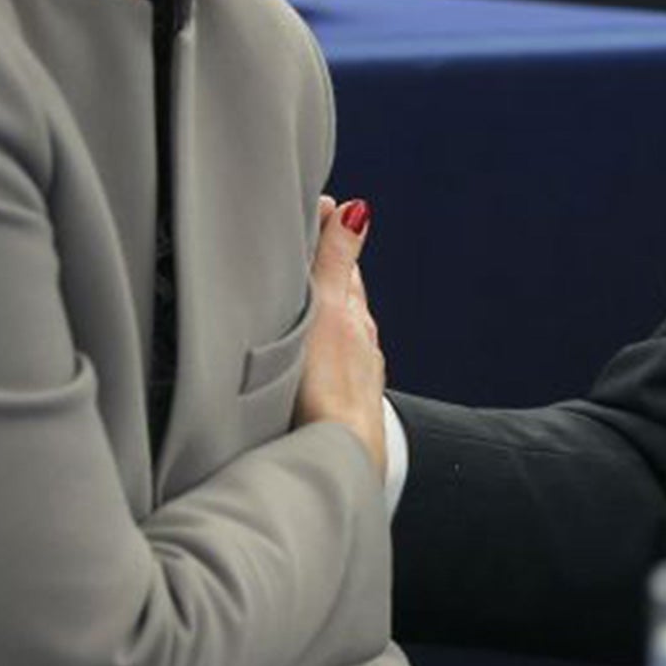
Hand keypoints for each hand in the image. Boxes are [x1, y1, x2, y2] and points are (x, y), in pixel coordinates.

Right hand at [293, 194, 386, 478]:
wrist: (338, 455)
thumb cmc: (329, 387)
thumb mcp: (329, 310)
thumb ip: (338, 261)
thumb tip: (357, 210)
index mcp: (354, 314)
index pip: (344, 264)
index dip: (331, 236)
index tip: (320, 209)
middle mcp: (360, 342)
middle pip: (344, 296)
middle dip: (328, 270)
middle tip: (310, 241)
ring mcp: (353, 374)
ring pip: (340, 331)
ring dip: (325, 311)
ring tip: (306, 295)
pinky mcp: (343, 403)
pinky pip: (335, 363)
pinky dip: (323, 347)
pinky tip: (313, 356)